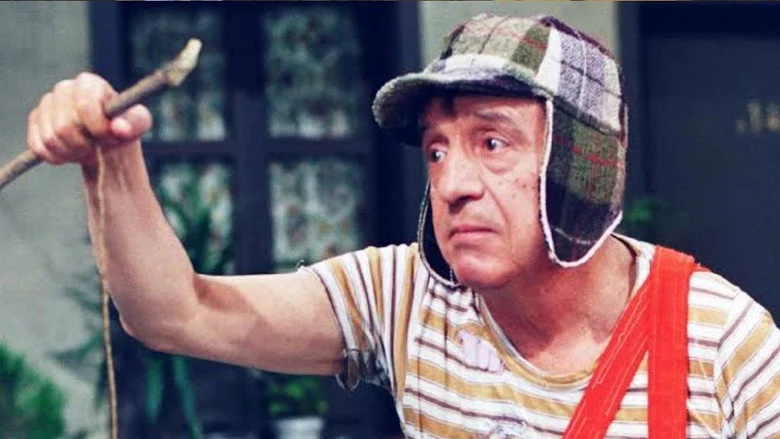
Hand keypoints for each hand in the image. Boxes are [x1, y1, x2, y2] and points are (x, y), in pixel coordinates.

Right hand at [27, 72, 151, 164]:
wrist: (106, 140)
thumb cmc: (123, 127)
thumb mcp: (138, 124)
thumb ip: (134, 123)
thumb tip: (120, 128)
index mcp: (89, 83)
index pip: (83, 105)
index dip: (96, 127)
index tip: (108, 136)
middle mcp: (64, 88)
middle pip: (64, 126)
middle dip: (84, 144)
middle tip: (97, 147)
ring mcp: (46, 105)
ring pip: (50, 139)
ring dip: (72, 152)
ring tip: (87, 149)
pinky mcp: (35, 122)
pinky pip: (39, 147)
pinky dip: (57, 157)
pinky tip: (71, 152)